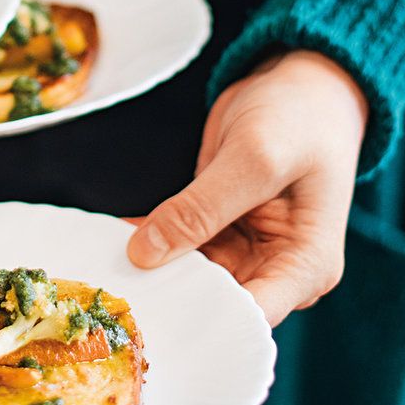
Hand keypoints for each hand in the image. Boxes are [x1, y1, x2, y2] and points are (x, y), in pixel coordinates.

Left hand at [127, 50, 367, 325]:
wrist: (301, 81)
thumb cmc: (299, 117)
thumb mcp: (254, 158)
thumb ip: (201, 208)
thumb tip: (143, 254)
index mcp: (305, 267)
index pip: (248, 318)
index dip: (198, 323)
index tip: (145, 319)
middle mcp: (276, 269)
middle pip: (213, 304)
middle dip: (166, 299)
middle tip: (108, 299)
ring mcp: (246, 250)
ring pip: (188, 276)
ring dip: (148, 272)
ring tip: (98, 271)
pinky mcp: (218, 228)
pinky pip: (177, 246)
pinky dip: (146, 243)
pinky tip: (106, 242)